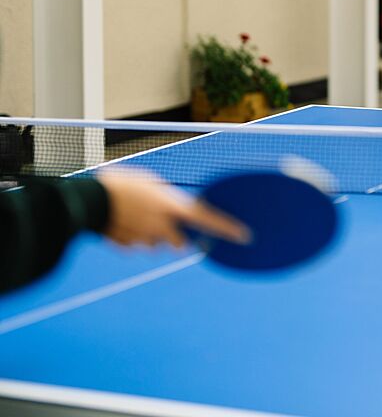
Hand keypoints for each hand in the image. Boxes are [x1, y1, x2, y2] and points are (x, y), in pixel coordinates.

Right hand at [98, 169, 250, 248]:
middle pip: (180, 242)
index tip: (244, 236)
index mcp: (173, 207)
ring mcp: (144, 239)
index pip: (208, 220)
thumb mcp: (152, 183)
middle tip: (163, 220)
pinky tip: (120, 221)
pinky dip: (131, 236)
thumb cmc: (121, 183)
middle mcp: (163, 227)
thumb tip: (174, 208)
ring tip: (133, 214)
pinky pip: (134, 244)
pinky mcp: (127, 245)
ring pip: (155, 243)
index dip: (228, 228)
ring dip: (150, 234)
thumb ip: (168, 199)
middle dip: (175, 236)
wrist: (89, 199)